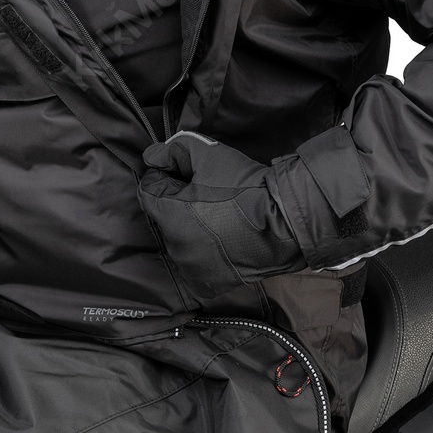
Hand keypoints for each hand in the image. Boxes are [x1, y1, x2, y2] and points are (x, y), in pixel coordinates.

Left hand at [139, 131, 306, 300]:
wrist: (283, 221)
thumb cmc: (243, 186)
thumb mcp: (207, 153)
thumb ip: (173, 150)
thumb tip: (152, 157)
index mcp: (169, 214)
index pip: (149, 191)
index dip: (166, 177)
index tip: (189, 175)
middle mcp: (175, 246)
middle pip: (164, 216)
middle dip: (178, 202)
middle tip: (207, 193)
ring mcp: (192, 268)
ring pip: (179, 239)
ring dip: (190, 227)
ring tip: (219, 215)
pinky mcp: (210, 282)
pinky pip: (195, 264)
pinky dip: (203, 252)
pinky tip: (222, 238)